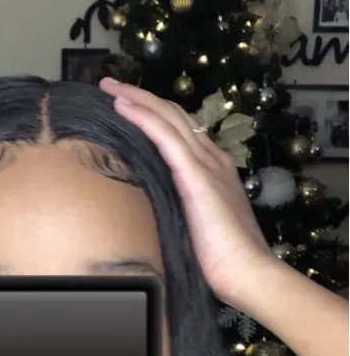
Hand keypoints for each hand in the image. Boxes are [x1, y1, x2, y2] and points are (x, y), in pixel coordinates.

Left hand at [99, 78, 274, 307]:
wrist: (247, 270)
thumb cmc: (223, 261)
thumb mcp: (196, 228)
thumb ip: (180, 211)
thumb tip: (153, 214)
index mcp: (213, 170)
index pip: (180, 131)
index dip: (153, 114)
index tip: (126, 106)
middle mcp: (211, 159)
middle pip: (173, 115)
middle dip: (140, 96)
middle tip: (109, 84)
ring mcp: (205, 163)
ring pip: (167, 117)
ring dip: (136, 97)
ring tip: (109, 85)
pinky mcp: (195, 174)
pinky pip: (165, 136)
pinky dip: (143, 116)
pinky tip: (122, 105)